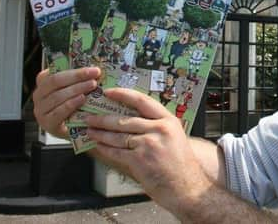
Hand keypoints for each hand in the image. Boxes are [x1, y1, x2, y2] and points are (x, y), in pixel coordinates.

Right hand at [33, 67, 98, 138]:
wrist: (73, 129)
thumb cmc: (75, 106)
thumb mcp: (75, 89)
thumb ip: (79, 78)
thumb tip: (94, 68)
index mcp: (44, 82)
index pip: (54, 71)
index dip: (72, 67)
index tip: (91, 66)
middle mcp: (39, 95)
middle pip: (56, 81)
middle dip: (77, 76)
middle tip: (95, 73)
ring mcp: (41, 110)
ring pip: (57, 96)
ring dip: (77, 88)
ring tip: (92, 85)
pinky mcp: (47, 123)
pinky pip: (58, 112)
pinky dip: (71, 104)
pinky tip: (82, 99)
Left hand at [85, 89, 212, 215]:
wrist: (186, 186)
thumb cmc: (180, 164)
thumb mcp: (173, 137)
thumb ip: (156, 126)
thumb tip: (131, 119)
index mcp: (168, 120)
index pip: (142, 100)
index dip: (123, 94)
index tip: (109, 92)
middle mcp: (159, 129)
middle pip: (125, 119)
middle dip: (103, 118)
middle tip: (91, 116)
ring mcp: (149, 144)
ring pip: (118, 135)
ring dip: (100, 133)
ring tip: (90, 131)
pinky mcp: (140, 160)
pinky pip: (117, 152)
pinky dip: (105, 149)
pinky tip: (98, 146)